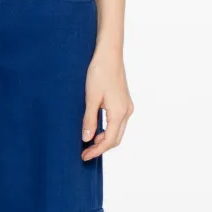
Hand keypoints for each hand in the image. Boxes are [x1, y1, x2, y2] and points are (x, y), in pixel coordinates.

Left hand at [81, 45, 133, 160]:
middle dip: (101, 148)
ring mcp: (127, 107)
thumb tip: (87, 139)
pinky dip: (107, 130)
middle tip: (85, 153)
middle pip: (116, 139)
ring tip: (88, 142)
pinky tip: (96, 129)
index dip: (96, 151)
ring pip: (117, 131)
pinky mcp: (124, 102)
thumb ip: (89, 120)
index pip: (109, 140)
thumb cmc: (99, 72)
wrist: (109, 54)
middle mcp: (127, 111)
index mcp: (119, 112)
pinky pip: (117, 122)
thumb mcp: (91, 98)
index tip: (84, 156)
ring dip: (104, 139)